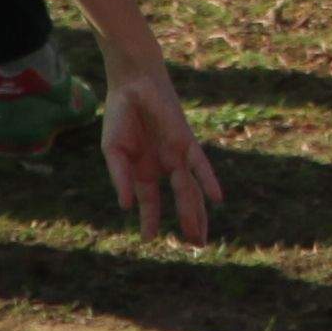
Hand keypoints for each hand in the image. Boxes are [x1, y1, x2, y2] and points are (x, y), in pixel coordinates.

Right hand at [104, 65, 225, 240]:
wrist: (134, 84)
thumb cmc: (120, 116)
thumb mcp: (113, 151)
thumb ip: (121, 178)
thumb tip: (126, 207)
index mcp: (143, 171)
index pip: (150, 203)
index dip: (150, 221)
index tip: (149, 239)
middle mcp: (163, 167)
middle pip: (179, 200)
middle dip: (187, 223)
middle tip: (196, 246)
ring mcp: (176, 155)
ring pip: (190, 190)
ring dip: (196, 213)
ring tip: (201, 237)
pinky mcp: (186, 141)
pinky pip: (200, 165)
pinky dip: (208, 181)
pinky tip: (217, 199)